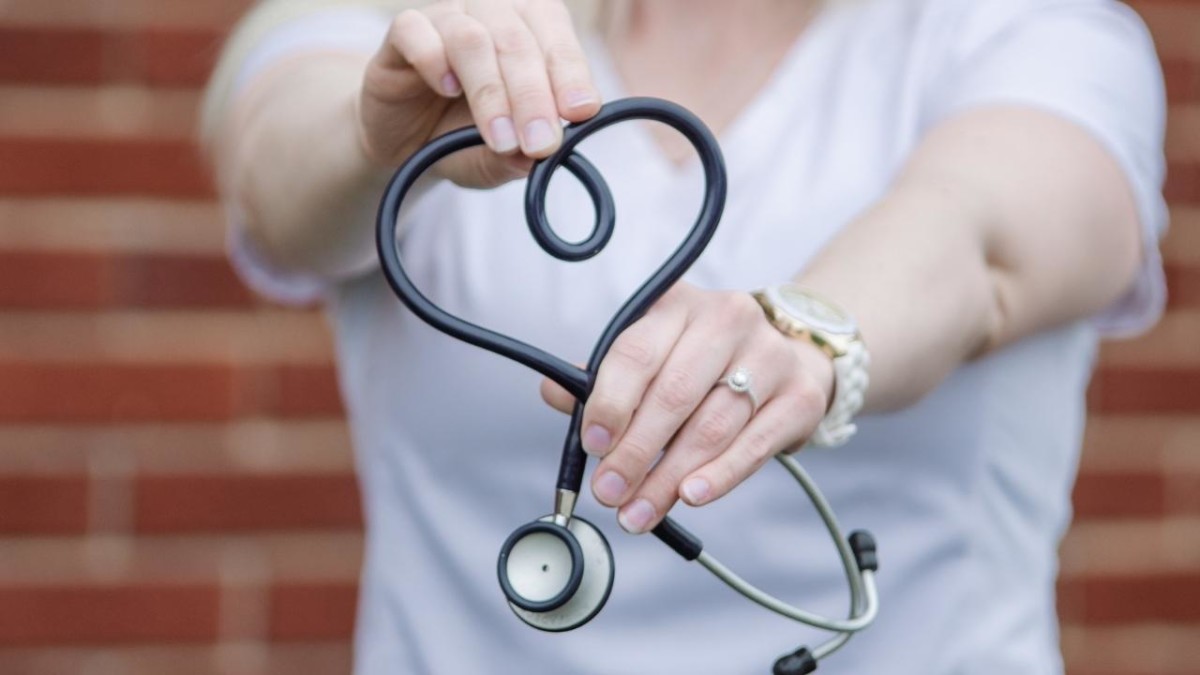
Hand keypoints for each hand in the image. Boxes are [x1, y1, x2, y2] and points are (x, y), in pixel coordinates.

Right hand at [358, 0, 601, 187]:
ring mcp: (447, 18)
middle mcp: (492, 15)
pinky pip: (416, 32)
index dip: (572, 75)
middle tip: (540, 143)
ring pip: (472, 39)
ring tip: (500, 138)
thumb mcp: (497, 158)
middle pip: (517, 42)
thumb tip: (537, 159)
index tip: (580, 112)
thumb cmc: (462, 137)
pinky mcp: (404, 31)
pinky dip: (434, 60)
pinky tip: (447, 90)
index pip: (558, 42)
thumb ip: (517, 157)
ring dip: (490, 92)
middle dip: (533, 97)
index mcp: (532, 32)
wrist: (406, 143)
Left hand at [541, 283, 834, 533]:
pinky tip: (691, 496)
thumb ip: (605, 377)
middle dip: (635, 453)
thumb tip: (554, 394)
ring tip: (639, 511)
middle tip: (610, 492)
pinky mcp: (800, 396)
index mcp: (678, 305)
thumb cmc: (705, 362)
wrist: (791, 356)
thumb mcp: (655, 354)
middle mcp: (727, 320)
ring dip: (669, 478)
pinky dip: (720, 475)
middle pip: (673, 395)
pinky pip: (754, 444)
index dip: (610, 403)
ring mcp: (769, 356)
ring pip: (711, 426)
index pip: (636, 353)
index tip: (592, 446)